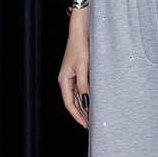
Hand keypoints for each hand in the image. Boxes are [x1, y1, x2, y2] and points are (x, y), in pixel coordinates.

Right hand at [58, 11, 89, 128]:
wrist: (82, 31)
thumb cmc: (80, 46)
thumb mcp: (83, 68)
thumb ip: (84, 86)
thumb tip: (86, 101)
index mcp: (64, 80)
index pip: (69, 103)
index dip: (77, 115)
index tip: (85, 125)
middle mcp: (67, 80)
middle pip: (73, 102)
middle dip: (81, 114)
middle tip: (91, 125)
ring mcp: (73, 77)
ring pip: (78, 97)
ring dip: (84, 107)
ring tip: (93, 117)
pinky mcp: (79, 73)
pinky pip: (82, 90)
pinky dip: (87, 98)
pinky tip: (94, 102)